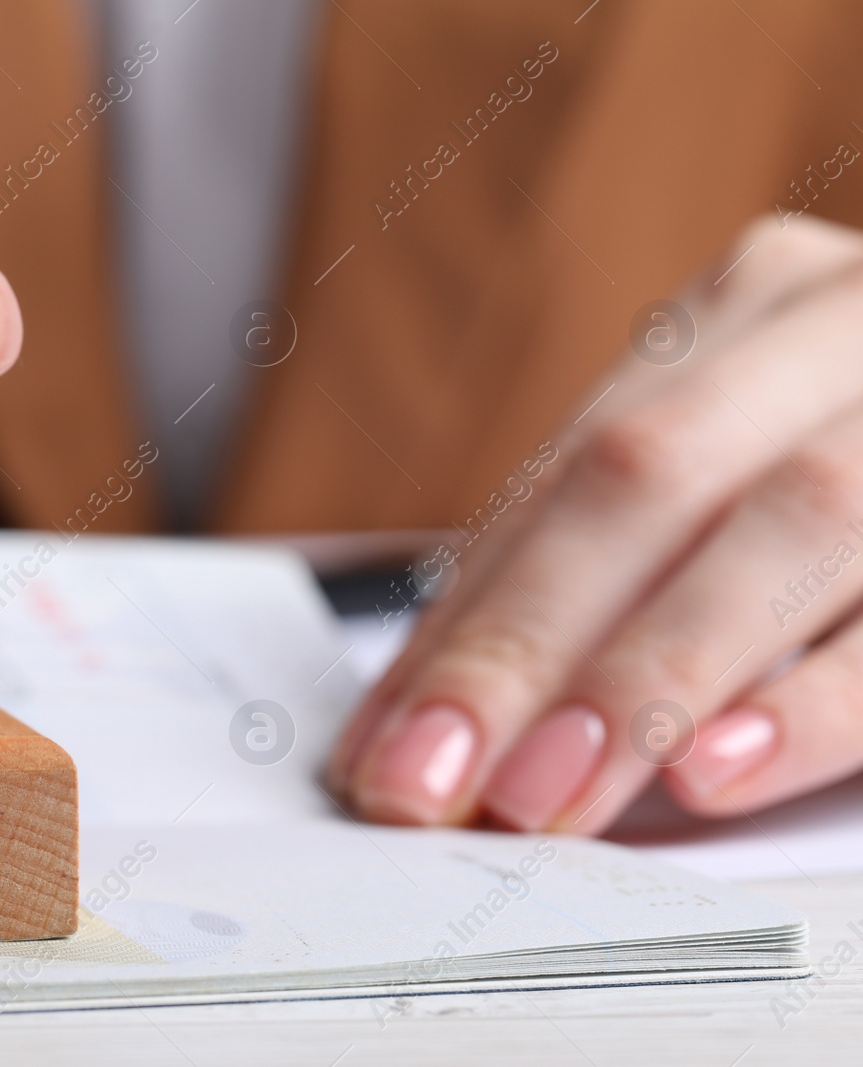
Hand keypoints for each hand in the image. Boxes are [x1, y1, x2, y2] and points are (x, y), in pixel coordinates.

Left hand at [330, 213, 862, 834]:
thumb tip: (456, 707)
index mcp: (747, 313)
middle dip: (522, 644)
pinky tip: (715, 768)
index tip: (385, 740)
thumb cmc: (850, 461)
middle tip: (430, 783)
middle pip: (646, 479)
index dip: (468, 613)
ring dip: (650, 677)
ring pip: (787, 524)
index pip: (566, 474)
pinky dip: (816, 696)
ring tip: (547, 794)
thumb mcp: (737, 471)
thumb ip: (626, 561)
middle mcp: (841, 327)